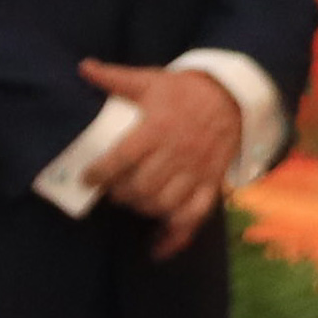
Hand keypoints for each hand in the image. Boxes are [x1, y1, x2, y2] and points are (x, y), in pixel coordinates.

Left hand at [79, 59, 243, 256]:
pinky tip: (157, 250)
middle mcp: (178, 153)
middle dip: (120, 194)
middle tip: (110, 191)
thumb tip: (83, 67)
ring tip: (131, 202)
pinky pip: (196, 216)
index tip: (86, 179)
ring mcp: (197, 171)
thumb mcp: (150, 80)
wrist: (233, 96)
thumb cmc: (183, 91)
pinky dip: (176, 237)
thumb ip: (115, 78)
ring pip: (167, 204)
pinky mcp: (211, 183)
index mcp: (158, 128)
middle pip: (143, 186)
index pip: (124, 157)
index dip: (102, 172)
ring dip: (143, 210)